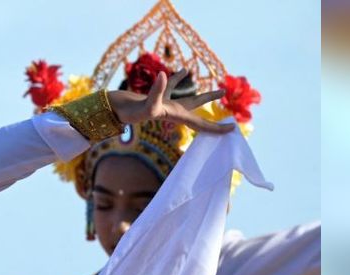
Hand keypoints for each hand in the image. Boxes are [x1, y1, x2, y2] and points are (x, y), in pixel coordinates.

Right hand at [108, 69, 234, 134]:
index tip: (232, 129)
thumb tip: (163, 74)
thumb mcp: (146, 103)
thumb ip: (157, 90)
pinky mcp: (158, 97)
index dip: (216, 128)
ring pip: (189, 99)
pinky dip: (178, 79)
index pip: (201, 124)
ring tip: (219, 89)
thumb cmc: (132, 113)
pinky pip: (171, 87)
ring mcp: (166, 104)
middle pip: (200, 112)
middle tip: (231, 116)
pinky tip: (184, 70)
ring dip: (203, 95)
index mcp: (176, 116)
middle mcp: (174, 111)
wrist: (117, 111)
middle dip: (217, 114)